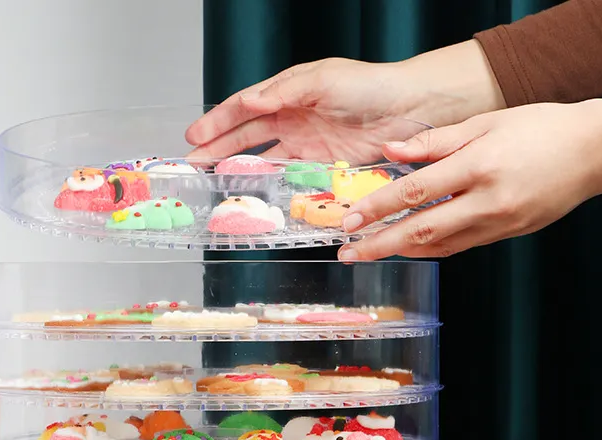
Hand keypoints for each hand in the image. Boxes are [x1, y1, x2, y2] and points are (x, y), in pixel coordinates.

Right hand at [185, 43, 504, 162]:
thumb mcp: (322, 80)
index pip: (243, 108)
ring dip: (238, 172)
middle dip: (217, 150)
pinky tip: (256, 196)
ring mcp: (305, 146)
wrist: (408, 110)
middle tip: (193, 166)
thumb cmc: (368, 86)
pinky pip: (289, 180)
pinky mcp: (321, 168)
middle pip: (246, 137)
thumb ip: (284, 92)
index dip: (217, 123)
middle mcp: (292, 119)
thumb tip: (249, 104)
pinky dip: (271, 189)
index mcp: (287, 94)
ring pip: (262, 161)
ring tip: (214, 183)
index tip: (192, 138)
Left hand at [338, 99, 601, 260]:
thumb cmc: (541, 128)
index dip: (379, 208)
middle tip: (348, 254)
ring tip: (369, 252)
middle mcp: (488, 201)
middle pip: (422, 230)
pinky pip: (458, 247)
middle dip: (379, 245)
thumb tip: (389, 151)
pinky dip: (429, 248)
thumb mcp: (487, 122)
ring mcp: (499, 224)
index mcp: (481, 165)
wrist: (595, 152)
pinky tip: (407, 247)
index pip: (417, 191)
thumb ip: (435, 141)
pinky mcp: (505, 236)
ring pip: (438, 246)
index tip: (351, 220)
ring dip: (400, 251)